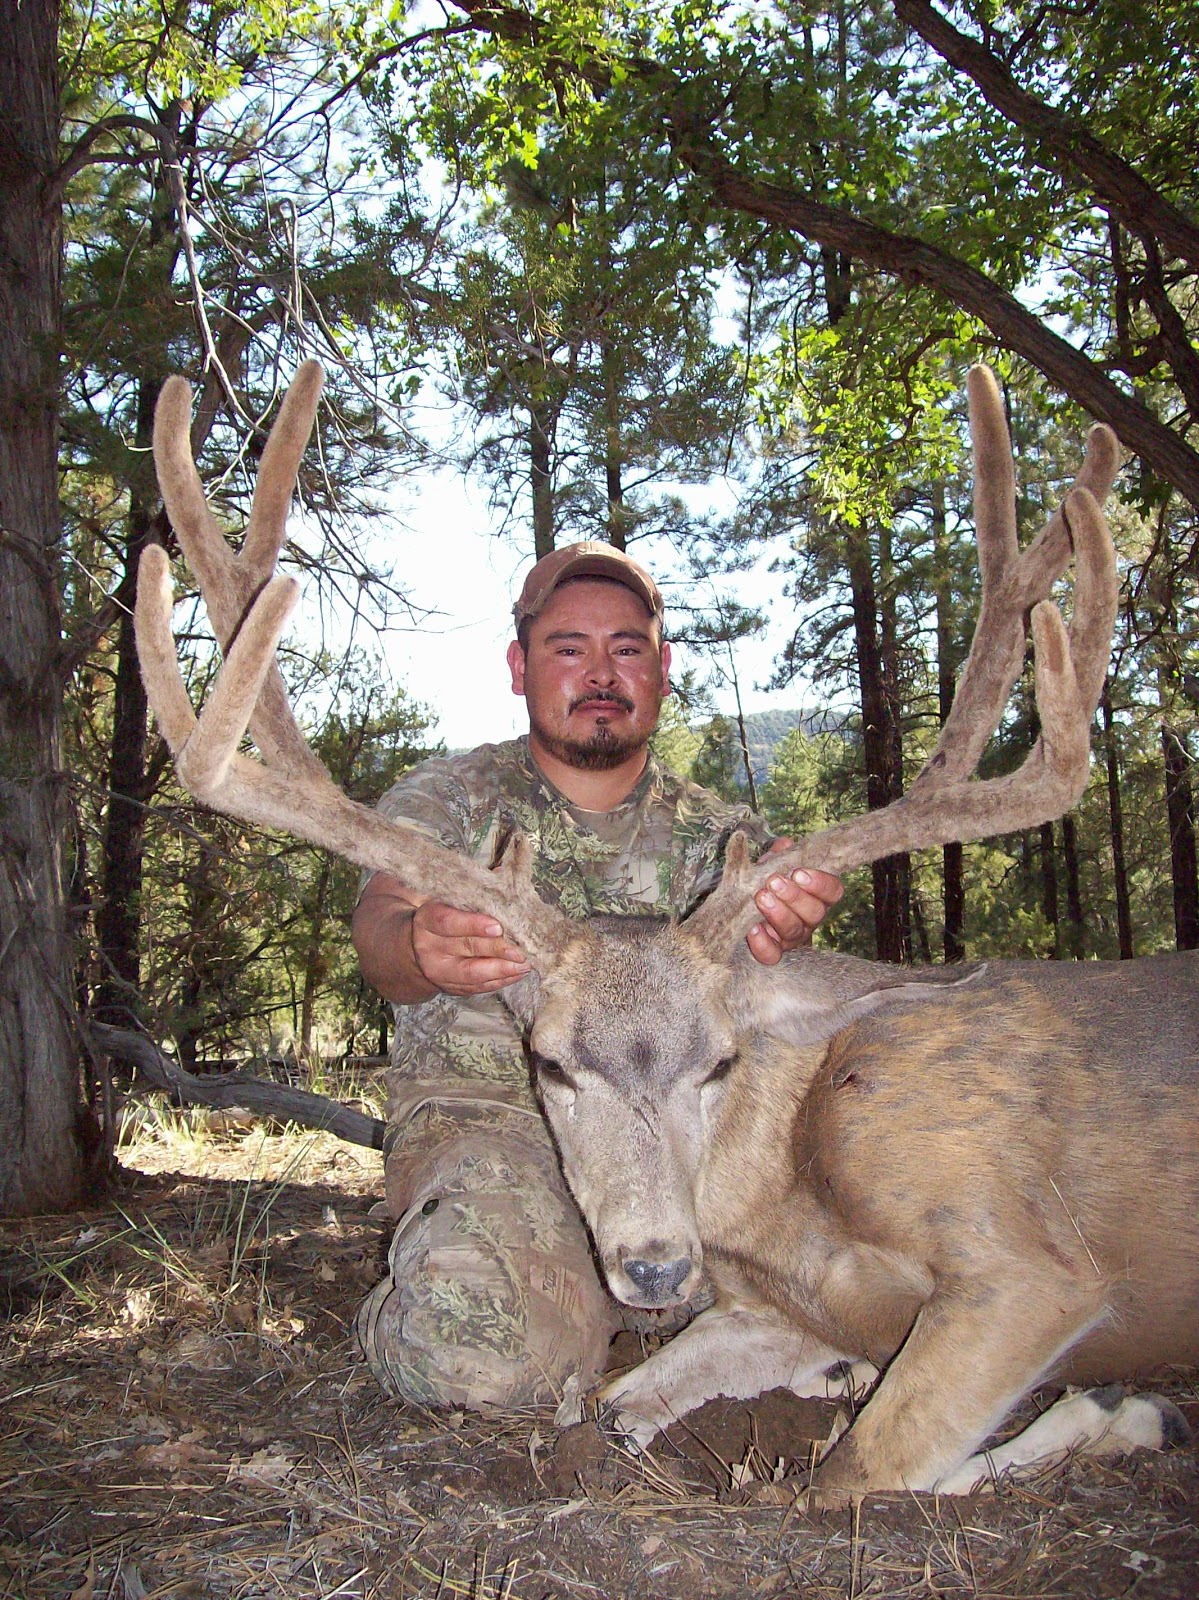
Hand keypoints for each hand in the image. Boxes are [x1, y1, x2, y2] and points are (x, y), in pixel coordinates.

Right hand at [408, 898, 531, 995]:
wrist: (417, 949)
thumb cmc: (441, 917)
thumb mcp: (447, 901)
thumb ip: (474, 890)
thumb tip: (502, 873)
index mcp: (427, 920)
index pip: (448, 922)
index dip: (473, 924)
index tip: (498, 927)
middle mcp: (429, 947)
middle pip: (466, 948)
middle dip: (497, 950)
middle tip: (521, 950)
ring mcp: (439, 971)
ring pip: (473, 973)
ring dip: (502, 970)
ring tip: (525, 964)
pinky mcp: (451, 987)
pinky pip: (478, 987)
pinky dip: (500, 981)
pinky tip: (518, 972)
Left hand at [746, 840, 842, 965]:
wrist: (747, 907)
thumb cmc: (769, 882)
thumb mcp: (775, 865)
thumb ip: (780, 855)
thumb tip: (785, 845)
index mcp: (818, 895)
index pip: (833, 891)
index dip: (820, 883)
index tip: (799, 872)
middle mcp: (810, 919)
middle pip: (814, 912)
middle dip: (794, 896)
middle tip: (774, 882)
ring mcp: (793, 937)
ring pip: (794, 931)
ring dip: (778, 913)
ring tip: (761, 897)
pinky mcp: (774, 951)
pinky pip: (772, 954)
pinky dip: (762, 943)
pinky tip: (752, 928)